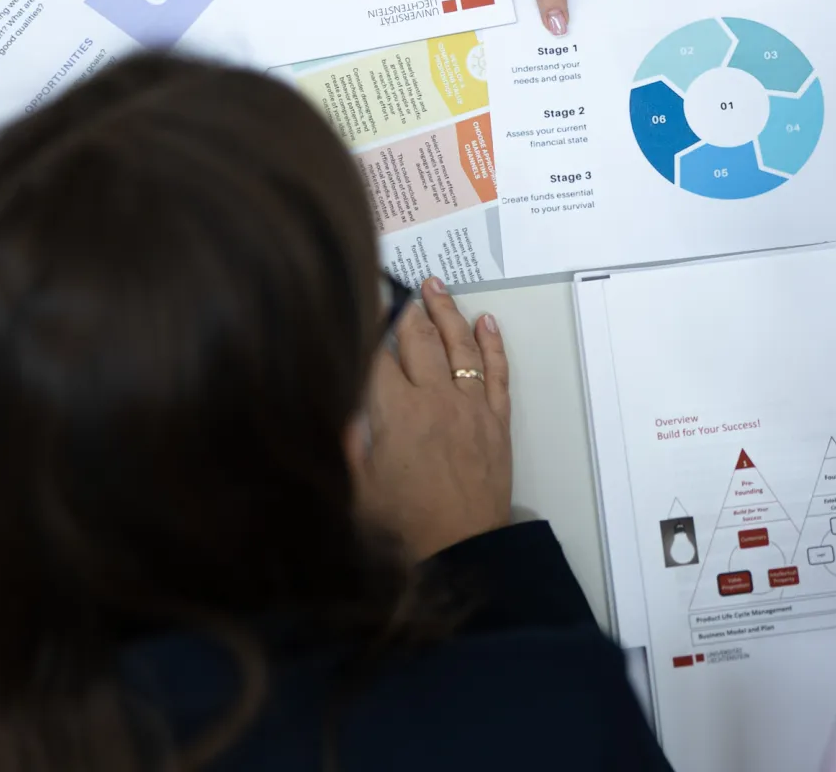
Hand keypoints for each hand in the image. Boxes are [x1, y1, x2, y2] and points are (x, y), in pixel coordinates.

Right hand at [353, 279, 511, 560]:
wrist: (460, 548)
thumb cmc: (403, 524)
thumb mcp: (357, 486)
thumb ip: (345, 440)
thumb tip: (338, 400)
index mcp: (398, 413)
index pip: (379, 356)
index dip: (370, 327)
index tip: (365, 305)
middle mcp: (436, 399)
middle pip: (421, 340)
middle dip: (409, 310)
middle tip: (403, 287)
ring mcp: (471, 406)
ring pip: (461, 346)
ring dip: (449, 312)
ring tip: (438, 286)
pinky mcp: (497, 419)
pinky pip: (498, 372)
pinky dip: (493, 344)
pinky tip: (487, 322)